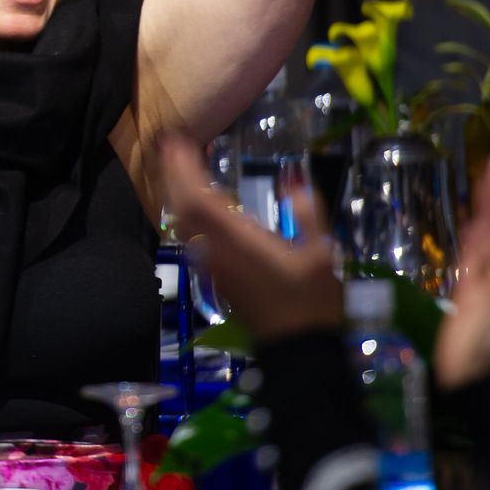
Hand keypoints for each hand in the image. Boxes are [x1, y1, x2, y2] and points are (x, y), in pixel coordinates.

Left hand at [159, 132, 342, 339]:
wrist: (296, 349)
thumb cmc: (312, 301)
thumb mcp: (321, 254)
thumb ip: (308, 213)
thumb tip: (294, 177)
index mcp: (238, 239)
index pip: (199, 196)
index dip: (184, 168)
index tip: (178, 141)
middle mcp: (215, 249)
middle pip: (181, 205)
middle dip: (172, 172)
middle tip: (168, 143)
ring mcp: (211, 264)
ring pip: (181, 221)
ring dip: (173, 190)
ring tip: (174, 165)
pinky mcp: (213, 275)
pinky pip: (188, 237)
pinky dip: (182, 212)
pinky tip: (189, 203)